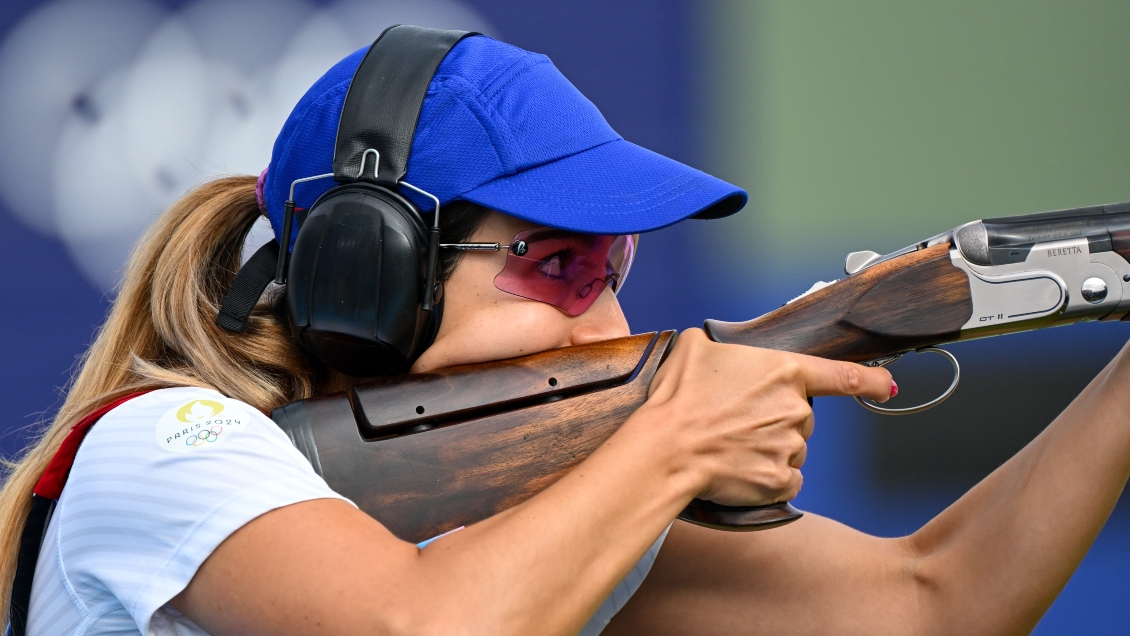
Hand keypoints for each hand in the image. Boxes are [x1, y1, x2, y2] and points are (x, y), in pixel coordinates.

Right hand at [631, 328, 893, 506]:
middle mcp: (795, 410)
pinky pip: (785, 480)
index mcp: (783, 371)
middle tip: (736, 420)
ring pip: (792, 449)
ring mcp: (790, 447)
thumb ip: (716, 346)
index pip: (843, 376)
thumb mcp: (693, 350)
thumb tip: (713, 351)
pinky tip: (740, 469)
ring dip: (769, 449)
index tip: (887, 384)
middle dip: (776, 419)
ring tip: (730, 446)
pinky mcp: (779, 481)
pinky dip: (766, 478)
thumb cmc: (678, 400)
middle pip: (801, 417)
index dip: (871, 380)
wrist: (666, 448)